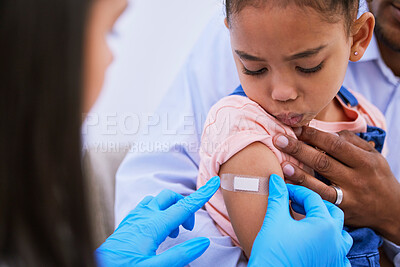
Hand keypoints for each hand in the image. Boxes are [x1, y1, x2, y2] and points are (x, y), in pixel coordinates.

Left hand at [95, 176, 219, 266]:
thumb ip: (179, 255)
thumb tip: (203, 241)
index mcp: (152, 225)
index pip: (183, 207)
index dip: (201, 195)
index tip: (214, 182)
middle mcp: (143, 216)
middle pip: (170, 198)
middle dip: (185, 206)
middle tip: (189, 228)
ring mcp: (134, 217)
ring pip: (158, 201)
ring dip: (171, 210)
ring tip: (175, 232)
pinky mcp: (128, 223)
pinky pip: (147, 207)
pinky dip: (159, 212)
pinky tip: (159, 229)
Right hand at [248, 174, 352, 266]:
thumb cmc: (272, 252)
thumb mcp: (274, 220)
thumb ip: (278, 197)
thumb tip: (276, 179)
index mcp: (324, 225)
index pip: (313, 199)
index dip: (297, 191)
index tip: (284, 190)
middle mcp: (337, 241)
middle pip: (332, 213)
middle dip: (314, 205)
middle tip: (295, 204)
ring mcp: (338, 258)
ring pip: (341, 234)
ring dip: (326, 224)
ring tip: (308, 223)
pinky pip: (341, 256)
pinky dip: (331, 246)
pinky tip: (317, 245)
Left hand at [273, 126, 399, 243]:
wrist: (392, 212)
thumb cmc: (377, 177)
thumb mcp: (373, 156)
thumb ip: (352, 142)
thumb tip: (326, 131)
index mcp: (365, 162)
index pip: (335, 145)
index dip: (314, 135)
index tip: (296, 128)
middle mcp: (356, 180)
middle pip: (323, 162)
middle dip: (299, 149)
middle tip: (278, 139)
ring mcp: (348, 198)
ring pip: (320, 185)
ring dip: (299, 174)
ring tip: (282, 164)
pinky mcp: (340, 213)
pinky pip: (318, 202)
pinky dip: (303, 195)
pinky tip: (289, 187)